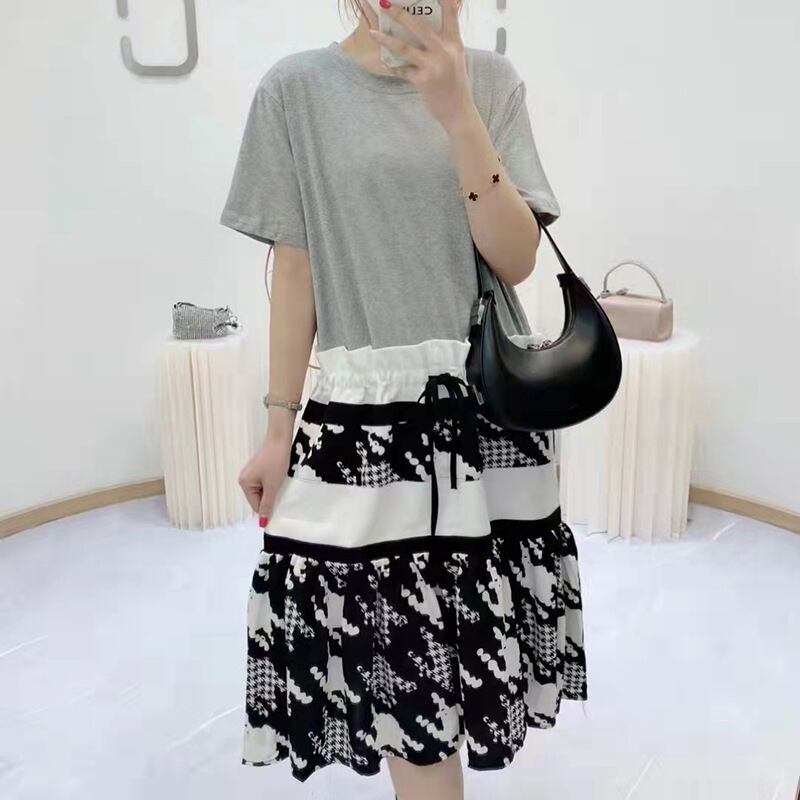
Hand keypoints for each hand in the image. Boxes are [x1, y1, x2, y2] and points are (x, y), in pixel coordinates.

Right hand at [238, 431, 292, 526]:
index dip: (268, 508)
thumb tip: (262, 523)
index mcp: (244, 484)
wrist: (280, 439)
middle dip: (270, 498)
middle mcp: (244, 479)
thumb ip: (267, 504)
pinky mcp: (259, 467)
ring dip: (272, 490)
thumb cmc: (275, 462)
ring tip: (281, 483)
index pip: (255, 505)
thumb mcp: (272, 486)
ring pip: (263, 490)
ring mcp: (251, 472)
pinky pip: (264, 482)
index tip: (280, 505)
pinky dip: (272, 483)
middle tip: (281, 490)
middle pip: (258, 498)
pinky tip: (279, 478)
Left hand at [368, 0, 475, 132]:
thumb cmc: (455, 83)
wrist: (458, 111)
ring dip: (386, 39)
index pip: (451, 14)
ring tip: (372, 32)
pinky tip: (381, 61)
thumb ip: (445, 40)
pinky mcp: (423, 81)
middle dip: (399, 13)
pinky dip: (391, 66)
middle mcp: (445, 52)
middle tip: (384, 3)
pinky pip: (401, 70)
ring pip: (404, 48)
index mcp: (455, 43)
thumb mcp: (456, 58)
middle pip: (419, 26)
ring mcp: (433, 66)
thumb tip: (425, 26)